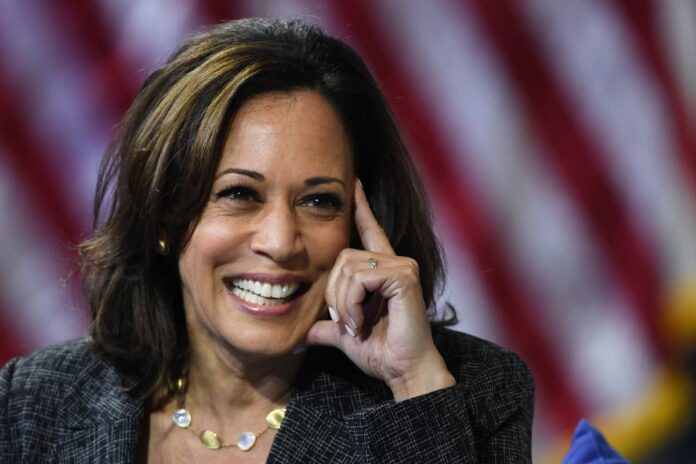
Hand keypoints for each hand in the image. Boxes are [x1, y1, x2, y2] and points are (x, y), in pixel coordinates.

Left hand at [306, 180, 454, 400]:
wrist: (403, 370)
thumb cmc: (380, 352)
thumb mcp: (347, 335)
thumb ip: (329, 327)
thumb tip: (307, 332)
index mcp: (382, 270)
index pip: (370, 230)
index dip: (361, 207)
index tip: (354, 183)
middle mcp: (395, 261)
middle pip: (342, 256)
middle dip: (334, 293)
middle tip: (345, 322)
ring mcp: (401, 266)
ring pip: (348, 267)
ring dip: (342, 302)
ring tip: (354, 325)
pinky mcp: (404, 276)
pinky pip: (360, 278)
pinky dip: (352, 304)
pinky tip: (360, 323)